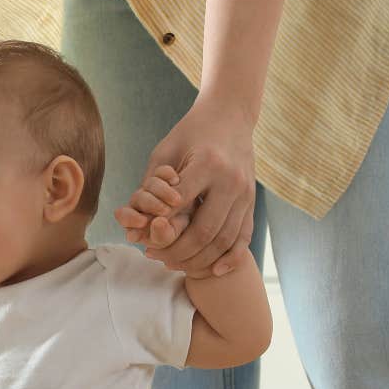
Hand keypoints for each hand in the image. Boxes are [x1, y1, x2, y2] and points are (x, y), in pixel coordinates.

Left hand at [117, 97, 255, 276]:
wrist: (230, 117)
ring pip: (224, 241)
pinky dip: (231, 259)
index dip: (160, 226)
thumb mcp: (165, 151)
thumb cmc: (190, 134)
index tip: (145, 239)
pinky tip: (215, 271)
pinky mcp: (252, 203)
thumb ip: (151, 186)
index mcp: (208, 164)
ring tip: (177, 265)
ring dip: (200, 260)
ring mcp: (246, 194)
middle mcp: (231, 181)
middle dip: (178, 252)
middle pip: (204, 231)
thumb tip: (136, 224)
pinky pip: (244, 239)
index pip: (180, 205)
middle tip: (157, 258)